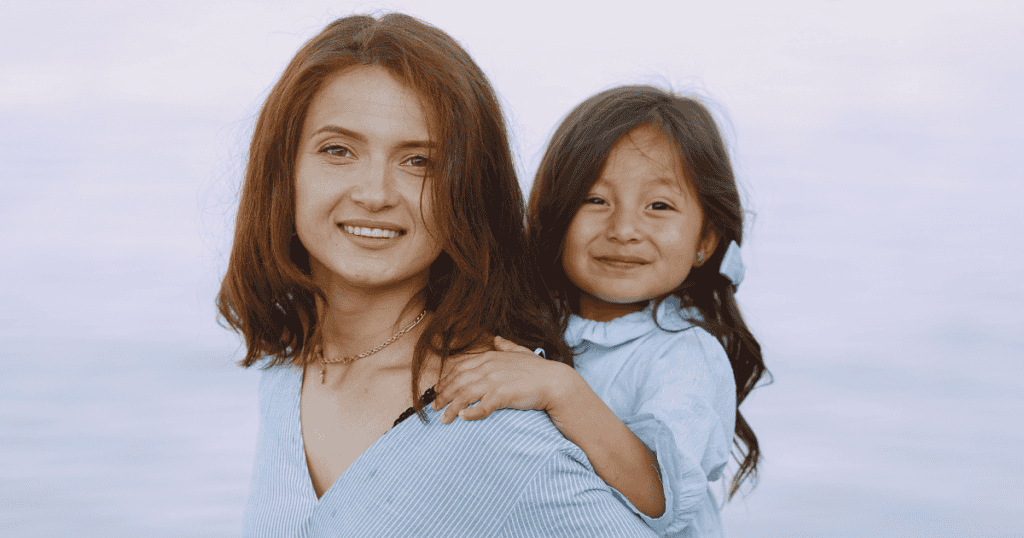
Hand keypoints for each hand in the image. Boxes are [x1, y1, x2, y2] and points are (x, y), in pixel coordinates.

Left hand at [432, 336, 571, 422]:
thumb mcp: (521, 353)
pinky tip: (463, 418)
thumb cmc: (539, 370)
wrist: (556, 382)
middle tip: (435, 408)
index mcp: (490, 357)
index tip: (437, 391)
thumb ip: (507, 346)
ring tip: (444, 419)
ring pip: (465, 394)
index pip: (459, 367)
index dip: (445, 380)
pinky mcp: (503, 395)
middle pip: (458, 381)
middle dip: (443, 395)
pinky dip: (471, 412)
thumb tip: (497, 338)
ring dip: (452, 408)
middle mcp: (489, 367)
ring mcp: (495, 381)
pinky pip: (482, 406)